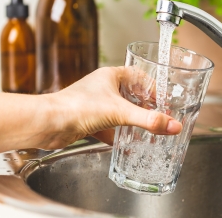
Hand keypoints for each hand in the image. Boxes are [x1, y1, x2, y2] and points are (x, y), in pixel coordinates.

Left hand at [36, 67, 181, 149]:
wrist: (49, 124)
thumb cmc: (76, 107)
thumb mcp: (120, 112)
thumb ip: (148, 120)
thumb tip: (172, 125)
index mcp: (110, 76)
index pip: (138, 76)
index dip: (152, 87)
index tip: (162, 100)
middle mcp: (102, 88)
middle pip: (130, 95)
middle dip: (144, 107)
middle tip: (157, 117)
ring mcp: (94, 104)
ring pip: (119, 112)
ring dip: (132, 122)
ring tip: (146, 132)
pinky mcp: (88, 120)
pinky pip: (108, 127)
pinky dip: (118, 136)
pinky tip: (125, 146)